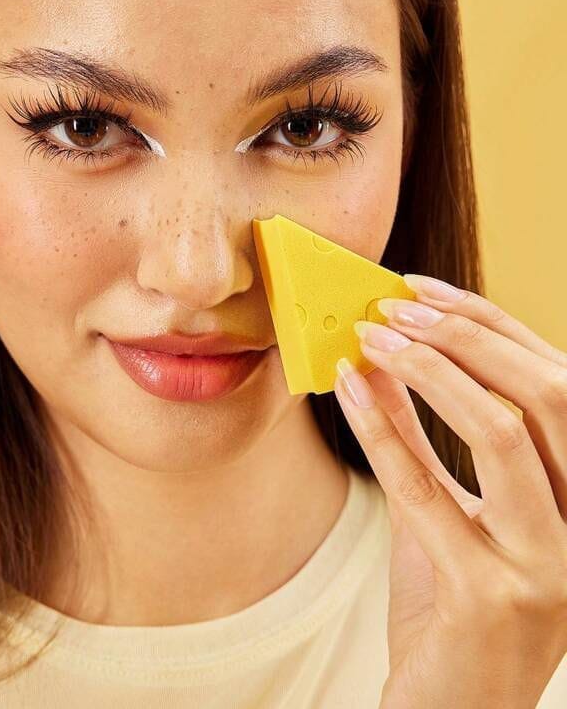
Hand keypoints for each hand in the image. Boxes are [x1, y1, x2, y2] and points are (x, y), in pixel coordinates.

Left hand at [332, 275, 566, 708]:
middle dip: (466, 337)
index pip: (555, 381)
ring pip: (503, 433)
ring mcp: (548, 565)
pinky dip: (383, 427)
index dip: (490, 324)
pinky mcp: (492, 596)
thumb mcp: (447, 505)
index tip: (422, 289)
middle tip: (393, 307)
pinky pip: (428, 489)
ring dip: (430, 371)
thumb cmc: (453, 604)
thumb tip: (388, 351)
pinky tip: (347, 387)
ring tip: (372, 338)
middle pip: (547, 395)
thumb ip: (425, 433)